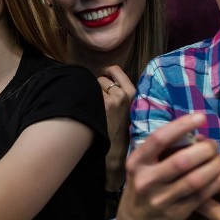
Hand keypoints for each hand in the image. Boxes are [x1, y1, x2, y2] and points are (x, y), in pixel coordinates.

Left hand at [99, 65, 134, 189]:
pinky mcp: (101, 106)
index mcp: (133, 93)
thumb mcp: (130, 108)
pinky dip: (86, 100)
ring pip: (94, 86)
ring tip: (97, 108)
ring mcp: (112, 99)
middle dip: (99, 86)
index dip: (108, 71)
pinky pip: (88, 94)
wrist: (117, 149)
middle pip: (102, 78)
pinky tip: (91, 111)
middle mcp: (123, 94)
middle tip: (101, 101)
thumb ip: (123, 92)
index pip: (116, 70)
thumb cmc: (123, 129)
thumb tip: (107, 75)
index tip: (105, 76)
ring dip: (92, 93)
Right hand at [116, 114, 219, 219]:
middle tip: (215, 145)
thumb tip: (199, 136)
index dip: (182, 126)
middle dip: (205, 149)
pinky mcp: (175, 214)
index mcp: (137, 162)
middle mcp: (146, 180)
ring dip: (215, 166)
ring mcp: (161, 199)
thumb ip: (165, 151)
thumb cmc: (145, 184)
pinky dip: (218, 182)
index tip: (201, 117)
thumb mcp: (144, 165)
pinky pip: (202, 196)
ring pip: (195, 180)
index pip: (159, 139)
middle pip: (182, 161)